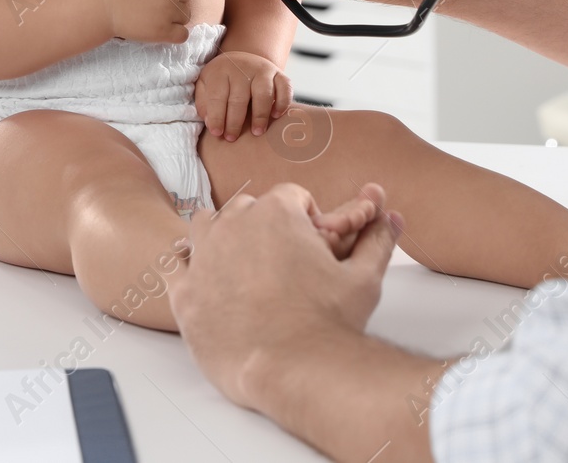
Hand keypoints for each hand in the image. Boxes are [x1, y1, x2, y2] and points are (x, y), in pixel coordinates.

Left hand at [171, 182, 402, 409]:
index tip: (307, 245)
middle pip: (245, 209)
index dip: (303, 219)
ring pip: (205, 226)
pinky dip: (189, 269)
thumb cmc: (330, 325)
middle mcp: (234, 224)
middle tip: (278, 264)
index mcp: (276, 212)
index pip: (289, 197)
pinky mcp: (184, 291)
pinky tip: (207, 285)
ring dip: (220, 237)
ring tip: (241, 269)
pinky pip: (175, 263)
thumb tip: (391, 215)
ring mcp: (204, 256)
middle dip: (261, 228)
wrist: (296, 370)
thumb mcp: (364, 277)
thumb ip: (376, 239)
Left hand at [195, 50, 292, 139]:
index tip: (216, 133)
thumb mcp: (205, 85)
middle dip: (235, 121)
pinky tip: (275, 116)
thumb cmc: (221, 79)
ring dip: (260, 115)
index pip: (217, 96)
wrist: (242, 60)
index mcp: (221, 71)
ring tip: (256, 132)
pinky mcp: (279, 74)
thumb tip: (210, 122)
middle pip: (239, 98)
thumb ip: (204, 102)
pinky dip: (282, 102)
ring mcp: (263, 70)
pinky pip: (285, 88)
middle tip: (232, 138)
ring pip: (263, 93)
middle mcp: (242, 68)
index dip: (216, 117)